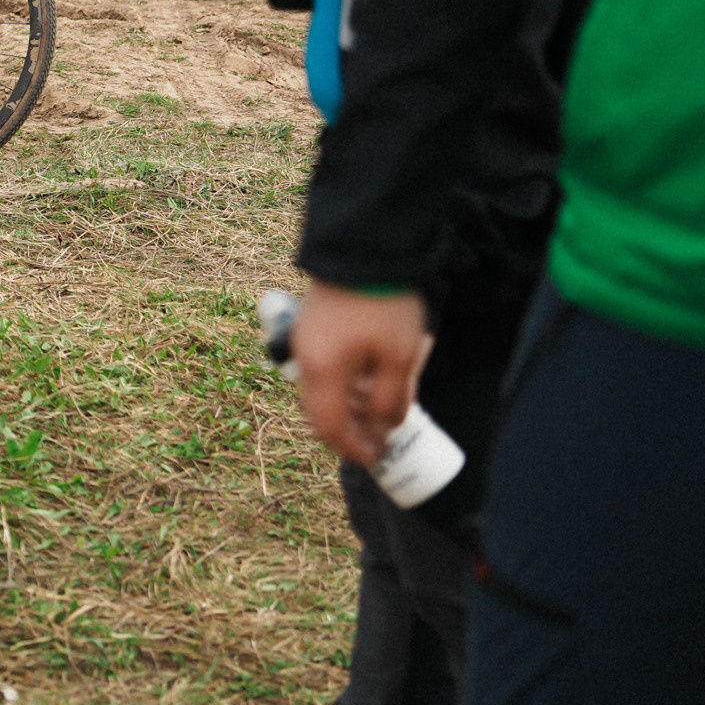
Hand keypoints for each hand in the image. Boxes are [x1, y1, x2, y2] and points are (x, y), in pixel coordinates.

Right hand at [291, 282, 431, 468]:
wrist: (365, 246)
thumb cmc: (384, 304)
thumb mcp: (399, 357)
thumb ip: (392, 399)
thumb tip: (385, 427)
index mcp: (323, 371)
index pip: (329, 427)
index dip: (352, 448)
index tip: (377, 458)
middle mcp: (306, 359)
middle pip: (319, 411)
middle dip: (348, 431)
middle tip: (378, 439)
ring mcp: (305, 340)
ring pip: (321, 390)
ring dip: (347, 407)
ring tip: (381, 408)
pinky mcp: (313, 325)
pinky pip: (323, 369)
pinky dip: (344, 385)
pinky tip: (370, 379)